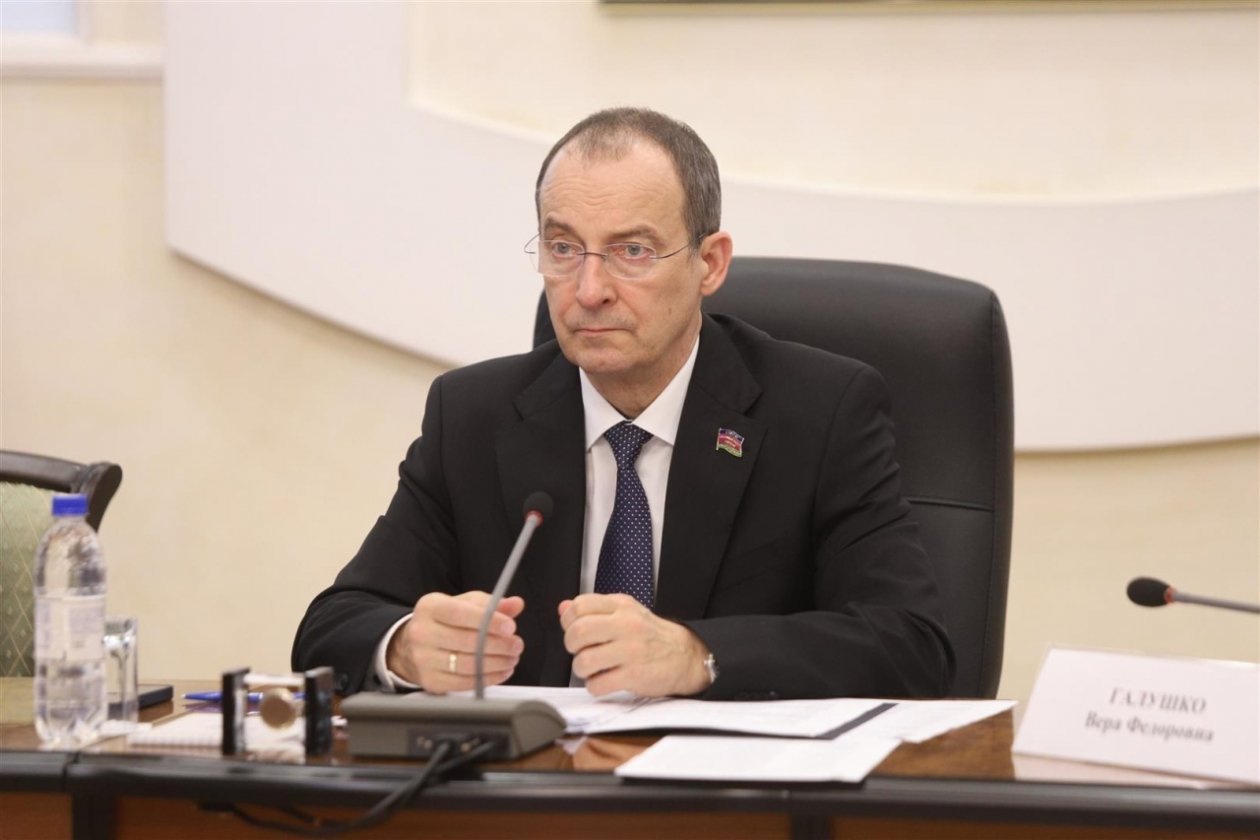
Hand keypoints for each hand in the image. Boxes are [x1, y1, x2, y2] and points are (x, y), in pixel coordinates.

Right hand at [387, 591, 524, 693]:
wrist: (411, 646)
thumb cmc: (443, 622)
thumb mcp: (464, 604)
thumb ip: (491, 604)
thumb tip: (515, 604)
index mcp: (430, 607)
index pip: (460, 613)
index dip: (488, 621)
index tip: (510, 627)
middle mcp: (422, 632)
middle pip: (466, 642)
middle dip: (498, 645)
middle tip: (516, 644)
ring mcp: (424, 659)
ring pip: (467, 665)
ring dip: (496, 663)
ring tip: (512, 658)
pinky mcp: (431, 681)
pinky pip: (464, 683)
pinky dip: (488, 678)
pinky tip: (502, 671)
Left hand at [558, 593, 709, 697]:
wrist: (686, 656)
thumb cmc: (651, 636)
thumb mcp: (625, 613)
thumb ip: (594, 610)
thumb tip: (563, 608)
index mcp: (621, 606)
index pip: (580, 605)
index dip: (569, 621)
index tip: (574, 629)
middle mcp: (627, 625)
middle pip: (578, 632)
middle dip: (571, 645)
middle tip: (580, 650)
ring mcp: (631, 650)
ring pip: (584, 661)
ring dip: (582, 669)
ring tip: (593, 668)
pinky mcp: (635, 675)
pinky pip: (598, 684)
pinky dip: (594, 686)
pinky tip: (604, 681)